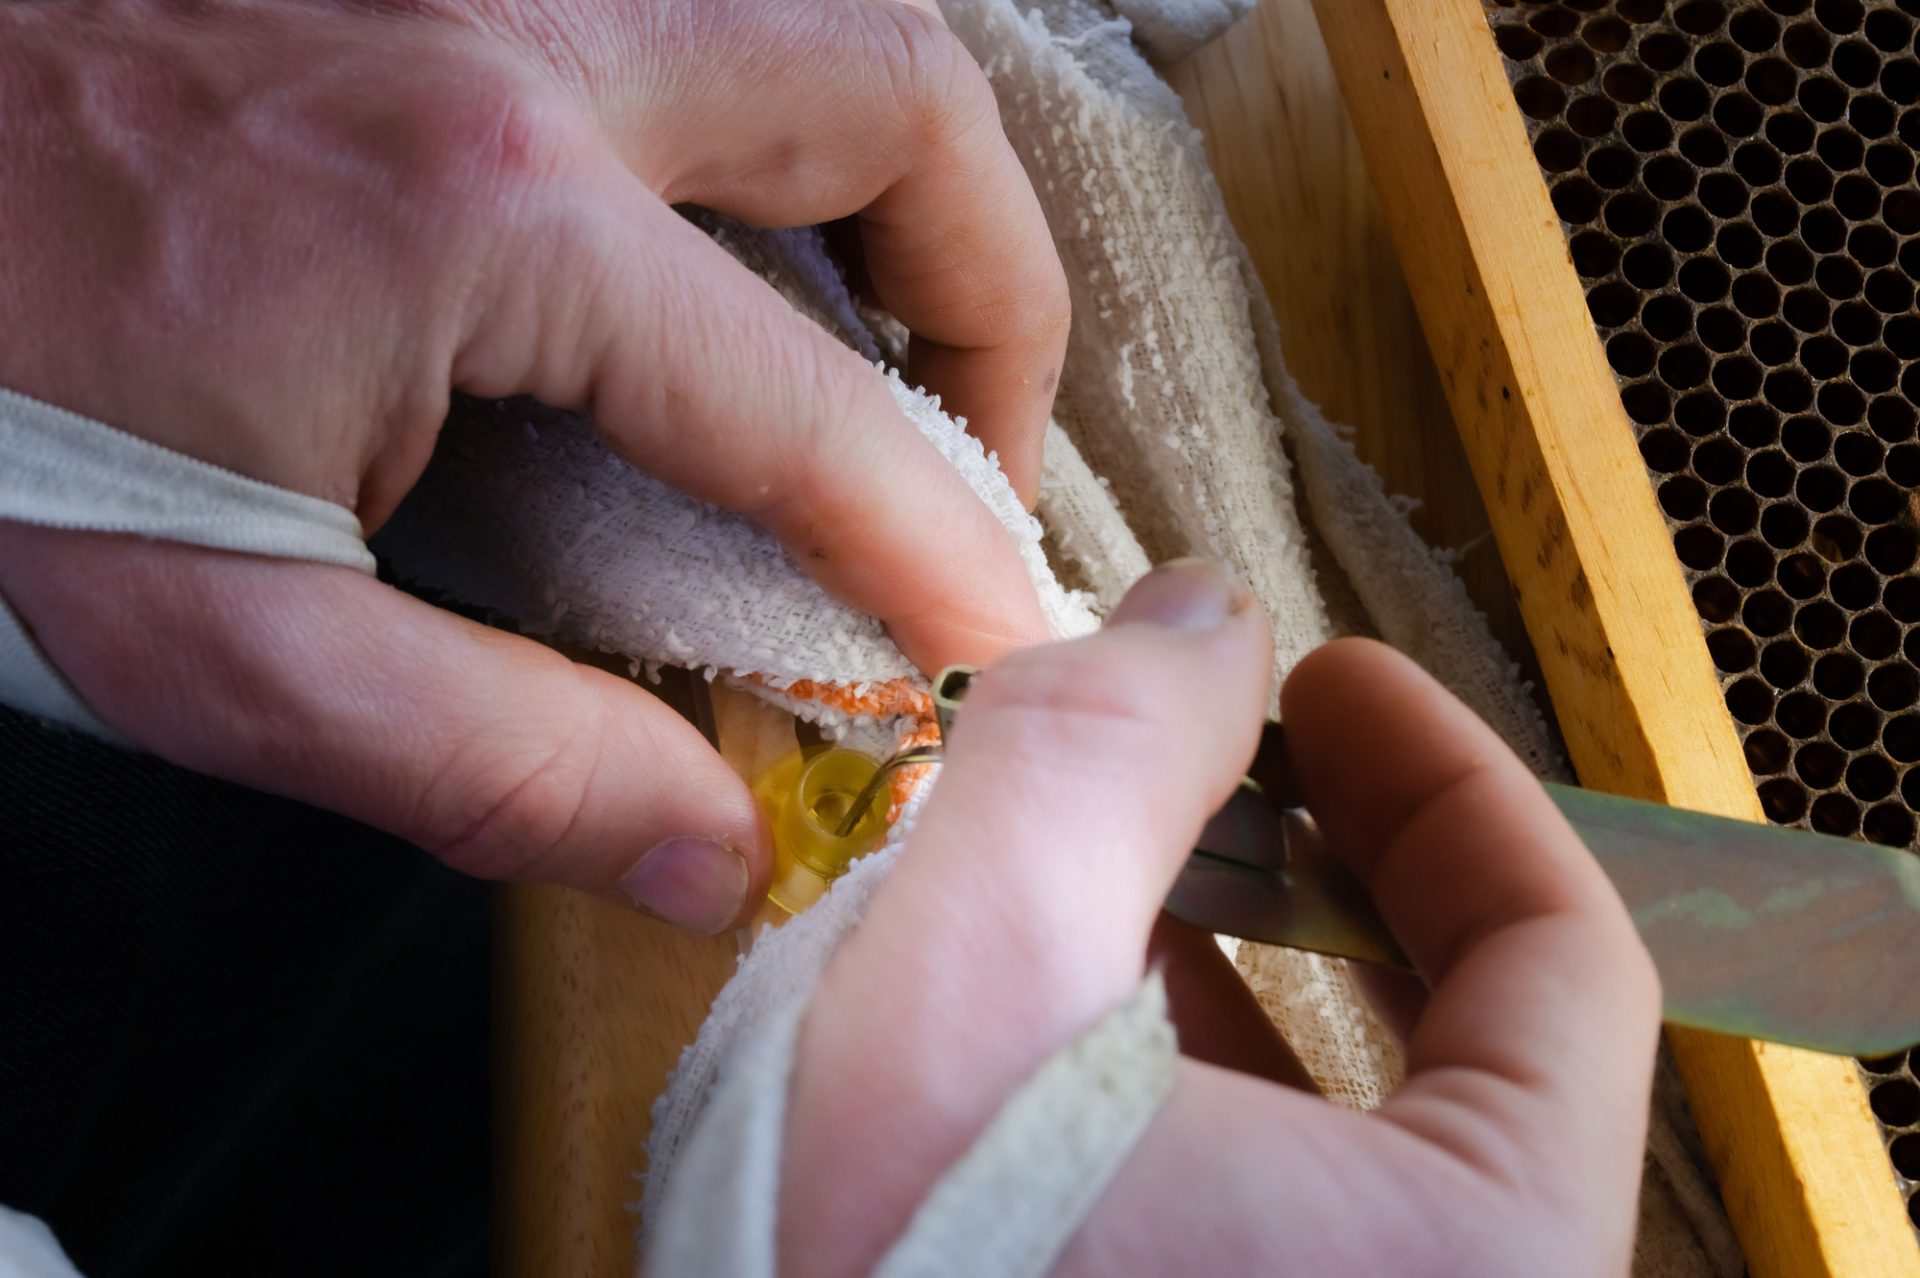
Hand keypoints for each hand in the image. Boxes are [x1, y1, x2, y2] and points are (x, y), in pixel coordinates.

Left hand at [0, 0, 1067, 930]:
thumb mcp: (208, 630)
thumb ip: (479, 758)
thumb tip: (700, 845)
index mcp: (485, 206)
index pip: (817, 405)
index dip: (941, 546)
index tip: (994, 638)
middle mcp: (530, 22)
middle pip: (905, 109)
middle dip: (997, 297)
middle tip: (970, 448)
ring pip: (834, 12)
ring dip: (913, 179)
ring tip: (896, 331)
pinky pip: (714, 7)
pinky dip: (792, 119)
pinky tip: (749, 227)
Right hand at [779, 562, 1661, 1275]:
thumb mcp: (974, 975)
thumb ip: (1102, 749)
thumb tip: (1198, 620)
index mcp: (1470, 1266)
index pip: (1560, 961)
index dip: (1444, 780)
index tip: (1334, 688)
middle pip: (1468, 1040)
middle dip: (1341, 861)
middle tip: (1239, 750)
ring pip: (1357, 1127)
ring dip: (1253, 962)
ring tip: (1136, 851)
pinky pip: (1264, 1206)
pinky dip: (1192, 1080)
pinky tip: (1080, 1003)